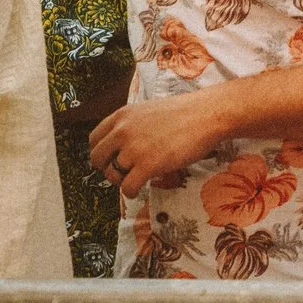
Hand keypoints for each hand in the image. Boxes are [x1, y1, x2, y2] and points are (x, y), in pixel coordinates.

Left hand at [88, 90, 222, 197]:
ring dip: (122, 180)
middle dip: (108, 167)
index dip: (102, 152)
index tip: (112, 157)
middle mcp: (123, 131)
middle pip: (97, 159)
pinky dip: (132, 192)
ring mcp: (134, 149)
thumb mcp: (149, 111)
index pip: (94, 139)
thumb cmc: (186, 112)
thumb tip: (122, 145)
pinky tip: (140, 189)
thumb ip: (132, 126)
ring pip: (112, 174)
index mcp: (122, 115)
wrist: (209, 114)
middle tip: (123, 171)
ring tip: (135, 179)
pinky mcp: (148, 165)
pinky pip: (127, 187)